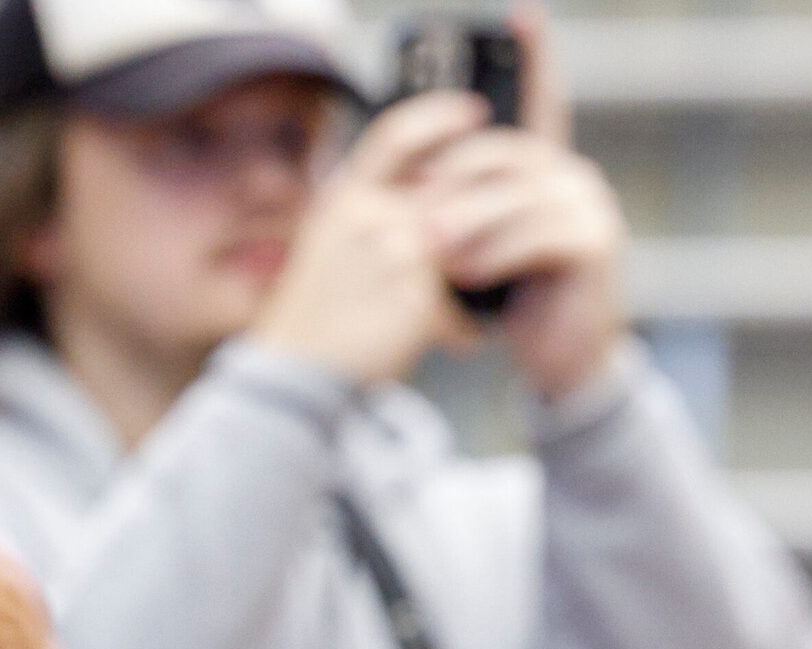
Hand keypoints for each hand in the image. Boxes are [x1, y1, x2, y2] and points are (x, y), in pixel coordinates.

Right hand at [246, 89, 487, 389]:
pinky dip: (465, 320)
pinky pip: (460, 295)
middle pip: (450, 183)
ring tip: (487, 289)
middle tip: (514, 199)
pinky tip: (464, 338)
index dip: (440, 114)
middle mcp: (370, 215)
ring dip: (482, 262)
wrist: (297, 373)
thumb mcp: (328, 246)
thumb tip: (414, 197)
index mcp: (345, 198)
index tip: (475, 111)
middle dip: (487, 192)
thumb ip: (369, 215)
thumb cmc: (312, 318)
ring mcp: (395, 253)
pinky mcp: (418, 296)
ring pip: (464, 239)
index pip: (398, 134)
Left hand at [417, 7, 629, 400]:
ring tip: (432, 252)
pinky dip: (494, 253)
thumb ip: (460, 209)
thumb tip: (414, 182)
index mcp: (541, 170)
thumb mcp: (478, 247)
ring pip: (515, 195)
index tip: (522, 14)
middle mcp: (571, 176)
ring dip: (465, 222)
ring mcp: (589, 206)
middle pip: (503, 153)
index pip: (540, 102)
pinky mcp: (594, 245)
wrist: (558, 358)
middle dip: (452, 181)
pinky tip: (466, 275)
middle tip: (412, 214)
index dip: (534, 58)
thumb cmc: (512, 300)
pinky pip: (535, 234)